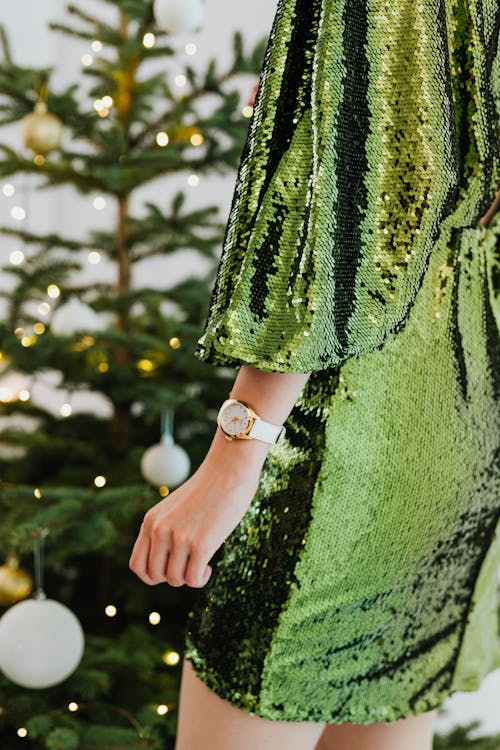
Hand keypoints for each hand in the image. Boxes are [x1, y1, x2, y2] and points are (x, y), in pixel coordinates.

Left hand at [129, 458, 260, 588]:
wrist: (229, 470)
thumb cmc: (207, 489)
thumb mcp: (174, 508)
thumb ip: (165, 530)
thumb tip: (167, 563)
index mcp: (150, 521)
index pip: (137, 565)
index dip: (152, 575)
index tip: (170, 568)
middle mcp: (160, 530)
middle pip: (155, 575)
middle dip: (173, 576)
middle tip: (189, 564)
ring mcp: (179, 537)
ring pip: (175, 579)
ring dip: (189, 577)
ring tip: (202, 563)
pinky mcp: (201, 544)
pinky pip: (193, 579)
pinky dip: (201, 579)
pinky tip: (210, 566)